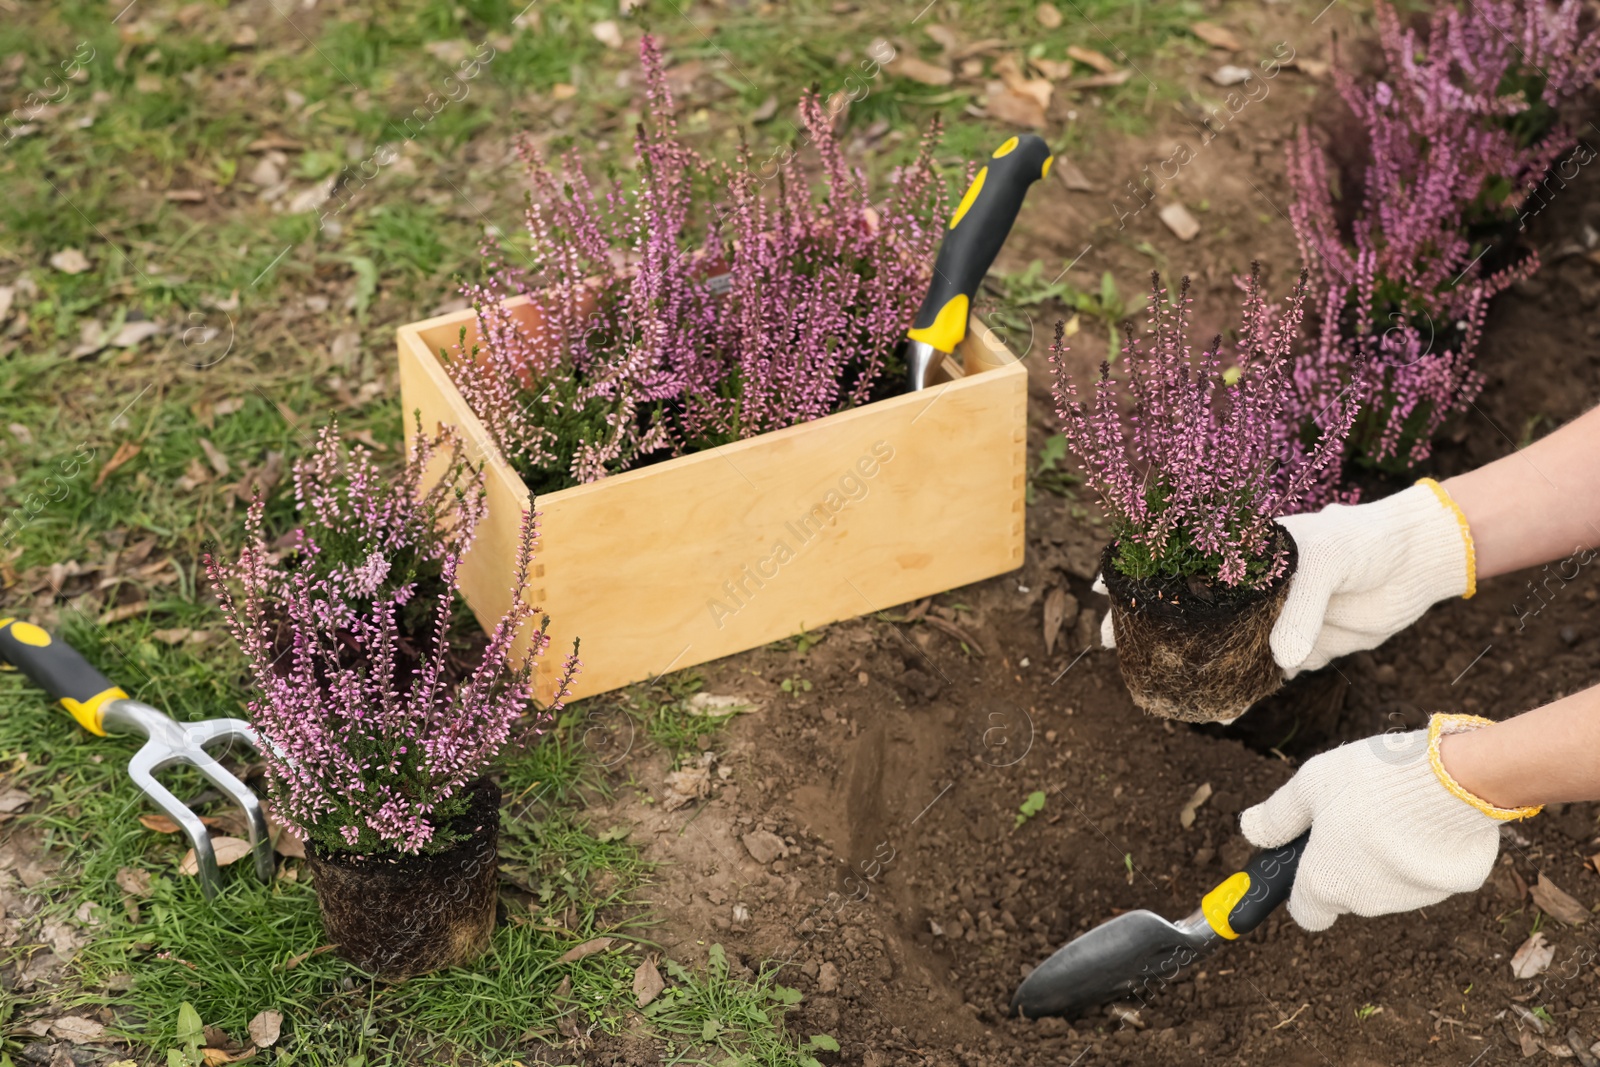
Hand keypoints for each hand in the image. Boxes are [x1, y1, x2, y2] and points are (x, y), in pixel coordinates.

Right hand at [1091, 481, 1470, 669]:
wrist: (1418, 565)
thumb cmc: (1364, 542)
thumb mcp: (1327, 560)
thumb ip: (1299, 607)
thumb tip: (1280, 659)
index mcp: (1244, 553)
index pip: (1181, 563)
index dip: (1142, 578)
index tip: (1105, 592)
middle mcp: (1251, 589)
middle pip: (1191, 612)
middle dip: (1156, 632)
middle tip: (1120, 653)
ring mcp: (1273, 621)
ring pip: (1222, 649)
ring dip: (1196, 669)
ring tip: (1166, 690)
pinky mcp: (1301, 651)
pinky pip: (1263, 677)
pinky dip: (1243, 694)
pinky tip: (1222, 710)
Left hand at [1239, 715, 1538, 930]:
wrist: (1453, 780)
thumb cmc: (1370, 782)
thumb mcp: (1308, 787)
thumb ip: (1278, 815)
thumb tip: (1250, 831)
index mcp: (1325, 884)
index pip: (1305, 912)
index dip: (1300, 889)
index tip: (1302, 861)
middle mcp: (1367, 903)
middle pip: (1346, 892)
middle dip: (1344, 861)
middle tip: (1350, 813)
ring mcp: (1413, 898)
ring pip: (1388, 881)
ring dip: (1383, 855)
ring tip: (1390, 807)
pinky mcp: (1453, 887)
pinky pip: (1427, 870)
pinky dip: (1422, 849)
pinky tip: (1426, 814)